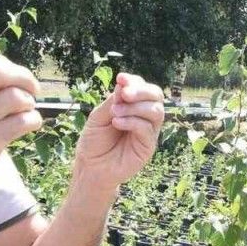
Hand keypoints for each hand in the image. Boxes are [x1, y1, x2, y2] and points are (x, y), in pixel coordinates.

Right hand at [0, 47, 41, 202]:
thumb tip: (7, 71)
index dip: (0, 60)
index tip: (10, 72)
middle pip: (0, 72)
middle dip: (23, 76)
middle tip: (32, 88)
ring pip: (14, 96)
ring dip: (28, 100)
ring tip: (26, 109)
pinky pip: (21, 122)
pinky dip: (32, 119)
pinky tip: (29, 123)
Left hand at [75, 73, 162, 190]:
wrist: (90, 167)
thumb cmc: (94, 141)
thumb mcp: (98, 117)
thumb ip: (112, 102)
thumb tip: (123, 85)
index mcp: (134, 106)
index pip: (143, 87)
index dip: (134, 80)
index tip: (121, 78)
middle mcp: (144, 117)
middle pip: (156, 96)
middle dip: (141, 91)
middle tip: (124, 94)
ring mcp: (148, 132)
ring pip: (156, 111)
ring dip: (136, 107)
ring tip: (115, 113)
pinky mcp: (148, 147)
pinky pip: (147, 128)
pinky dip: (132, 122)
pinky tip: (117, 123)